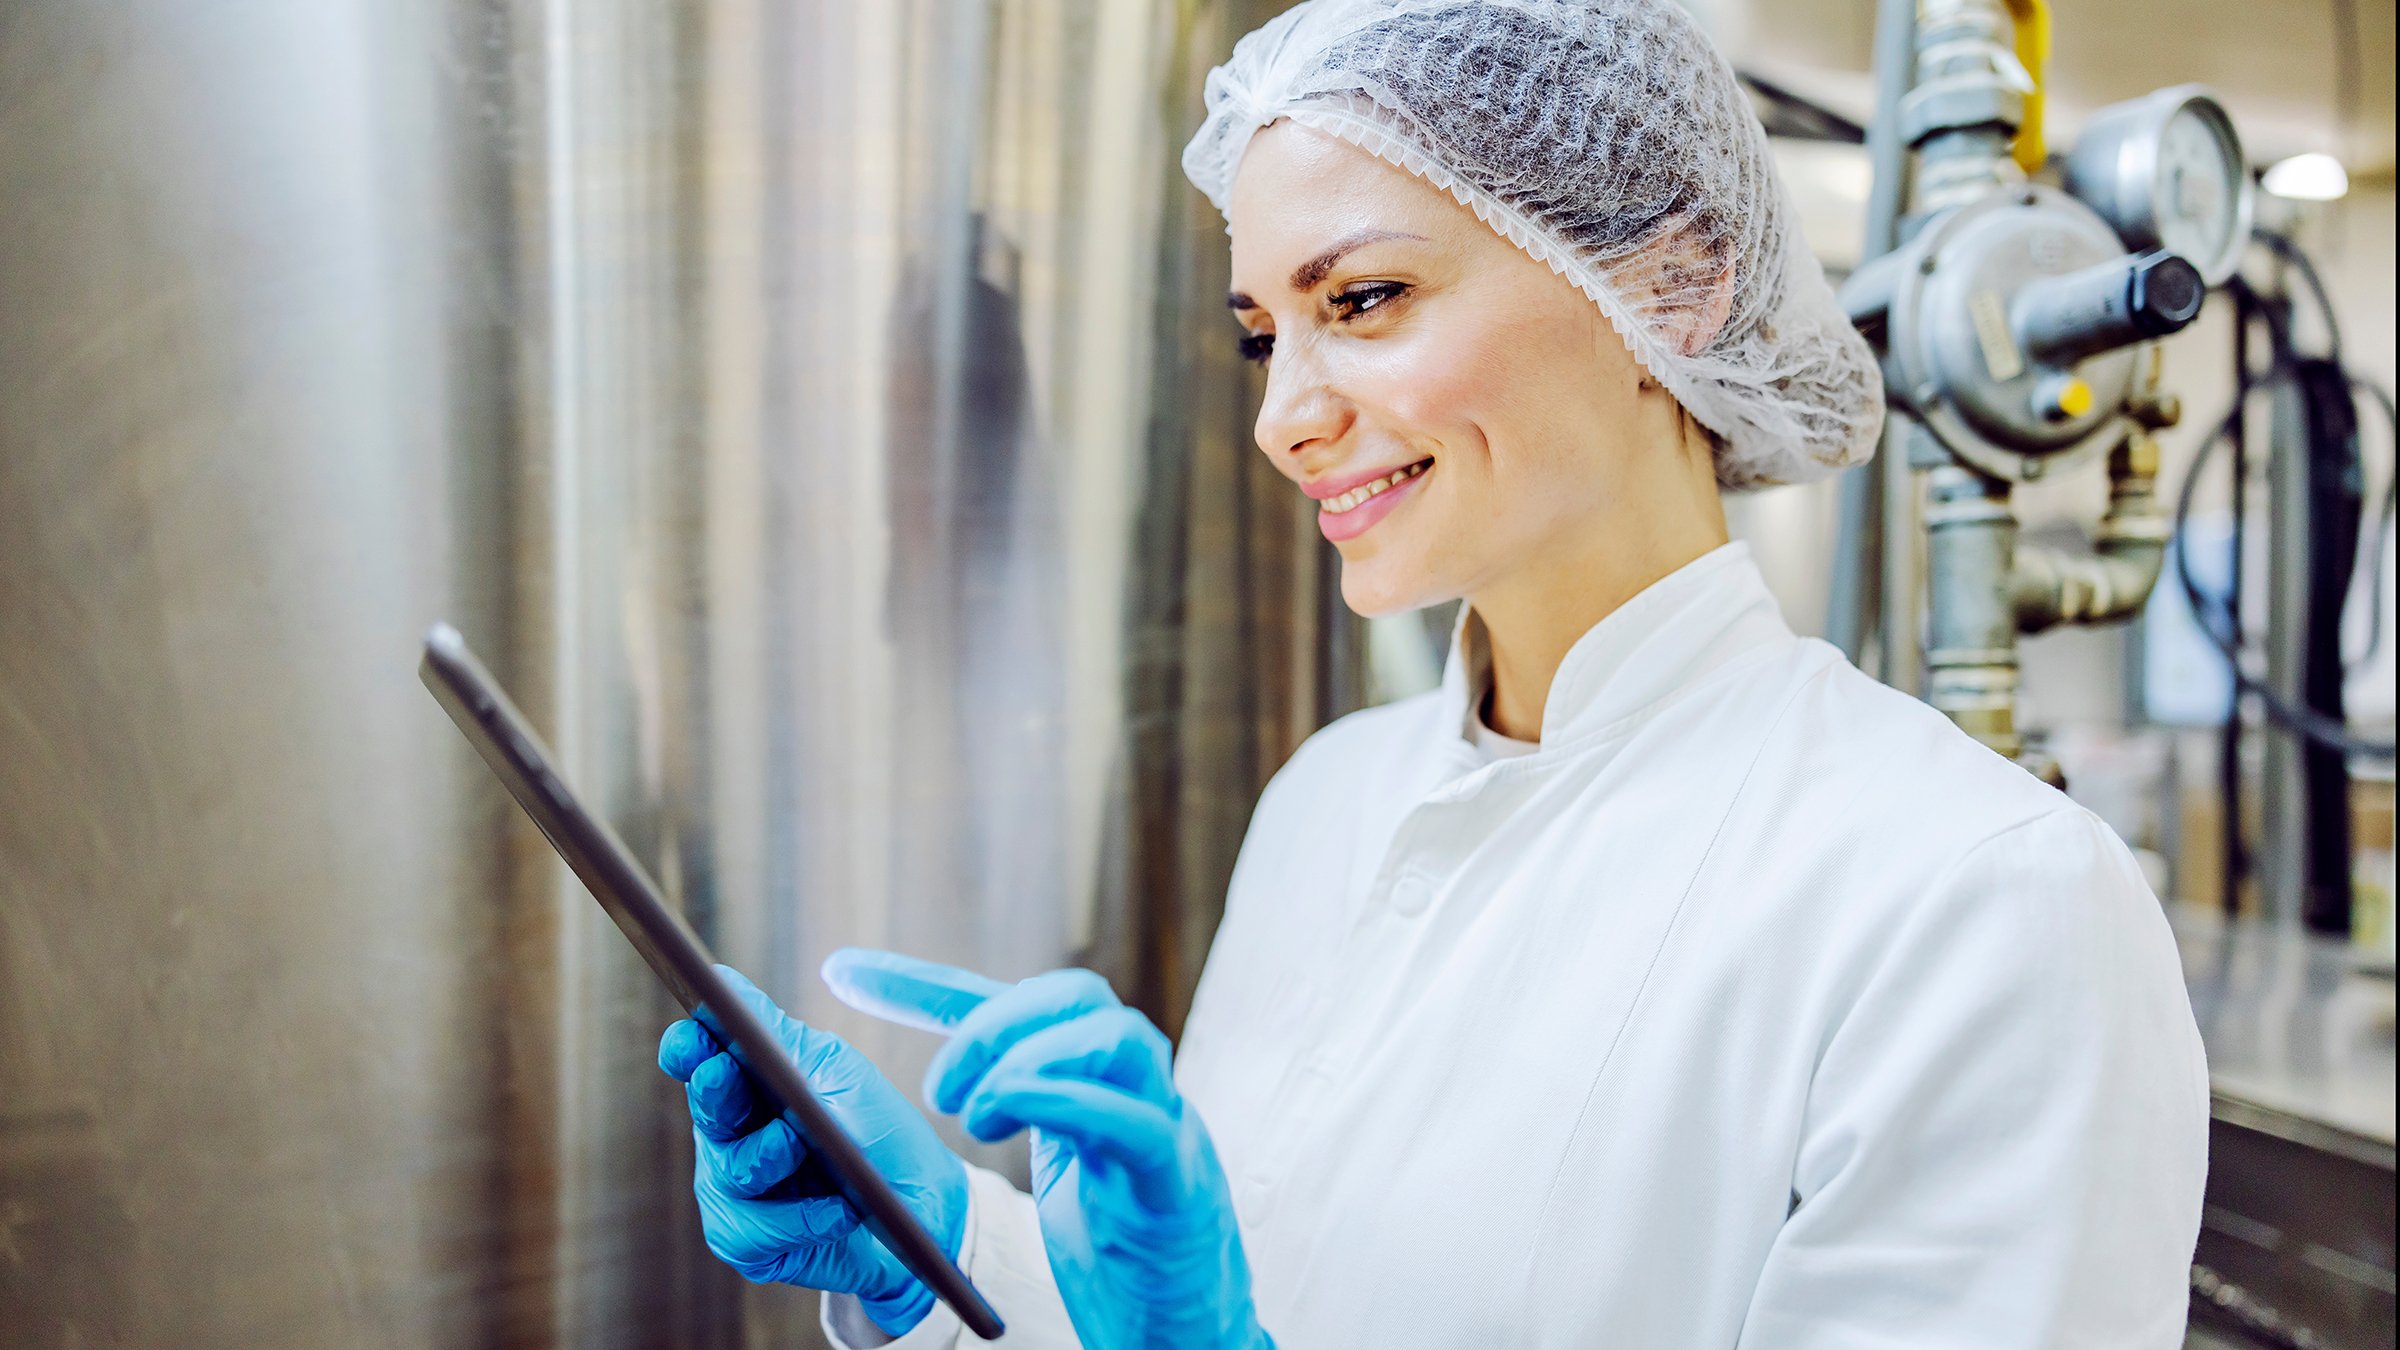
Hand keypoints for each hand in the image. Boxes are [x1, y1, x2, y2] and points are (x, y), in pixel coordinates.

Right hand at [657, 965, 966, 1336]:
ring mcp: (734, 1189)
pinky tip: (837, 1210)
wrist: (924, 1212)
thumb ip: (777, 1036)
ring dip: (772, 1160)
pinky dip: (801, 1218)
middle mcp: (732, 1133)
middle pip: (704, 1108)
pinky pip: (749, 1230)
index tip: (690, 1039)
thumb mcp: (835, 1072)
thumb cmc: (880, 1133)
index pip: (698, 1058)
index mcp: (750, 1083)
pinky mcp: (749, 1240)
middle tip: (726, 1075)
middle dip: (716, 1092)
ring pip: (726, 1173)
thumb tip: (723, 981)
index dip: (686, 1048)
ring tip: (810, 1152)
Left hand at [925, 968, 1273, 1349]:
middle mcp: (1138, 1087)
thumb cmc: (1121, 1250)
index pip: (1019, 1003)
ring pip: (1119, 1037)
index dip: (925, 983)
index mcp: (1101, 1076)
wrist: (1183, 1331)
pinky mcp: (1177, 1187)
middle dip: (994, 1024)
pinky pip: (1134, 1124)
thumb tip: (942, 1082)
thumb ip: (1020, 1106)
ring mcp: (1167, 1129)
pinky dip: (1066, 1104)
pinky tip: (1005, 1118)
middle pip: (1080, 997)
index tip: (842, 973)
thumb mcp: (1060, 1163)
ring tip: (975, 1115)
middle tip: (940, 1092)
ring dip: (1029, 1059)